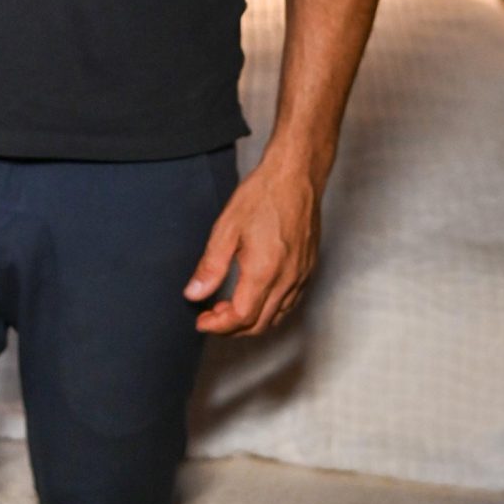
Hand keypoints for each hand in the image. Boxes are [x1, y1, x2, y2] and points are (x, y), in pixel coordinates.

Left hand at [184, 158, 321, 335]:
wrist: (296, 175)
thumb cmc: (262, 195)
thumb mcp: (226, 228)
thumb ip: (210, 266)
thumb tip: (194, 294)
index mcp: (264, 272)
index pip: (240, 317)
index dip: (218, 326)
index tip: (201, 322)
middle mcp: (287, 279)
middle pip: (259, 324)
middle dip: (232, 328)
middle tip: (211, 316)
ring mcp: (301, 275)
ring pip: (277, 317)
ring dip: (252, 321)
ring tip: (228, 308)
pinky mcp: (309, 268)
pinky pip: (290, 303)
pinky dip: (270, 310)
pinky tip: (255, 297)